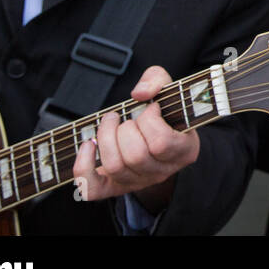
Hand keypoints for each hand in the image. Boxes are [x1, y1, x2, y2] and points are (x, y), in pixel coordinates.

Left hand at [71, 66, 199, 212]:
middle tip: (127, 116)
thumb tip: (139, 93)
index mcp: (184, 151)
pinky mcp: (114, 188)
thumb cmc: (164, 110)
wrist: (158, 133)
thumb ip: (156, 80)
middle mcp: (163, 172)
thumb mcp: (167, 88)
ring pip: (115, 167)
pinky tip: (88, 144)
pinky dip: (83, 166)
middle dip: (124, 128)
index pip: (161, 142)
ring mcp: (138, 182)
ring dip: (106, 138)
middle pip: (136, 156)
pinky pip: (92, 189)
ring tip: (110, 122)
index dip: (149, 120)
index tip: (151, 108)